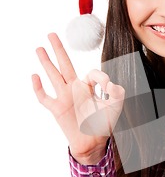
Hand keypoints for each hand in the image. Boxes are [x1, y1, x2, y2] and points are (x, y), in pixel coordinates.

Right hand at [32, 33, 124, 164]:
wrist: (93, 142)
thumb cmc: (103, 124)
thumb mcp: (115, 107)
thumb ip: (118, 93)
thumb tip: (111, 84)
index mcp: (89, 87)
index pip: (91, 74)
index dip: (100, 78)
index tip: (107, 88)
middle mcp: (75, 89)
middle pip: (65, 65)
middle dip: (59, 49)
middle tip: (51, 34)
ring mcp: (64, 97)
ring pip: (53, 76)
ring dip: (46, 62)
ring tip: (40, 48)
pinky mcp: (57, 109)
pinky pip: (45, 97)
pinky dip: (38, 88)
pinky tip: (35, 76)